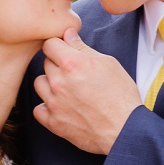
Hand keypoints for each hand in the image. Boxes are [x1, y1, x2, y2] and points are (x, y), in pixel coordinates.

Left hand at [33, 31, 142, 154]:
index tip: (65, 51)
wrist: (125, 130)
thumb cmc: (121, 96)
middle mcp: (59, 81)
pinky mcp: (53, 122)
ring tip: (67, 89)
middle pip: (45, 63)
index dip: (58, 45)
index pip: (49, 44)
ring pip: (39, 83)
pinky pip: (38, 109)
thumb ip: (83, 48)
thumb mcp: (108, 64)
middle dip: (57, 64)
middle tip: (75, 73)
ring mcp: (53, 103)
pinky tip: (60, 106)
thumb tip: (68, 34)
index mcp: (72, 63)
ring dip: (50, 84)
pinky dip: (46, 107)